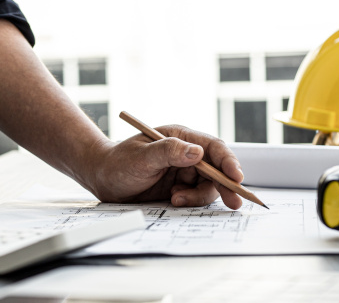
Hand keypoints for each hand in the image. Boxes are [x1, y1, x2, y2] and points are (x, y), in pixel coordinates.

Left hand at [82, 126, 243, 208]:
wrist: (102, 178)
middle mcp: (186, 153)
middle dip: (226, 185)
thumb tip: (197, 152)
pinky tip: (173, 200)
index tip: (236, 176)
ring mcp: (184, 171)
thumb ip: (168, 152)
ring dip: (198, 196)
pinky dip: (190, 201)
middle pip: (217, 169)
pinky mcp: (180, 188)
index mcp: (180, 137)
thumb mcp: (141, 156)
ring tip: (176, 198)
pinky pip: (196, 196)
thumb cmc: (118, 162)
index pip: (212, 147)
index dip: (228, 161)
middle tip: (234, 201)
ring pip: (208, 186)